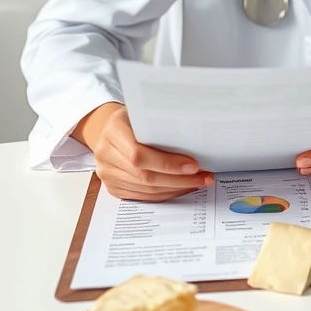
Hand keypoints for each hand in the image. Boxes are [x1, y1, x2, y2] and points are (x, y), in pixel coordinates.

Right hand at [73, 103, 213, 201]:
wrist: (110, 129)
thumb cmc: (133, 119)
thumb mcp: (143, 113)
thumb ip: (160, 124)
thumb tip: (195, 137)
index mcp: (113, 131)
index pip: (139, 155)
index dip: (168, 164)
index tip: (193, 165)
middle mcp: (106, 154)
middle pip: (145, 176)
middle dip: (180, 180)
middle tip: (204, 177)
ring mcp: (108, 173)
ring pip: (147, 189)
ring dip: (177, 189)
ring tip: (198, 182)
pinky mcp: (113, 187)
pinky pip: (143, 196)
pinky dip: (166, 194)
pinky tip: (182, 188)